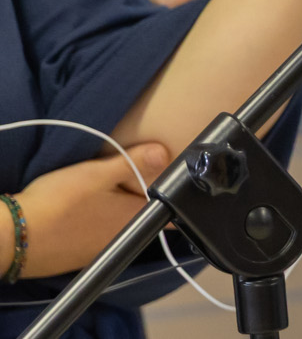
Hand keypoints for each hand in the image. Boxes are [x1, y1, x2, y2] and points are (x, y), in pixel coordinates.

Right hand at [10, 144, 168, 277]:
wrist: (12, 239)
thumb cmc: (59, 204)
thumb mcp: (97, 174)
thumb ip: (133, 163)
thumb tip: (165, 154)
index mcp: (135, 219)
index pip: (171, 215)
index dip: (175, 199)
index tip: (176, 185)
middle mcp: (123, 239)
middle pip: (143, 216)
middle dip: (141, 198)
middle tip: (130, 175)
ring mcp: (99, 250)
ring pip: (118, 225)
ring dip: (115, 209)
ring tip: (100, 191)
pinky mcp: (77, 256)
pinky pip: (96, 235)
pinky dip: (94, 221)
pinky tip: (79, 210)